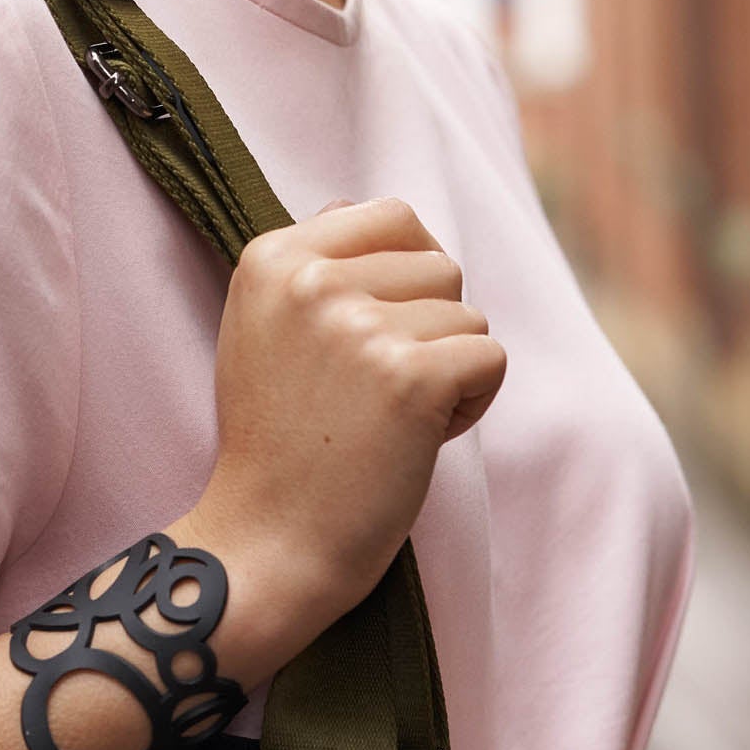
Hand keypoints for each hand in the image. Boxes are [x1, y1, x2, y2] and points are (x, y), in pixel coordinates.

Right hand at [195, 195, 506, 619]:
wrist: (267, 542)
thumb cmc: (275, 438)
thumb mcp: (261, 325)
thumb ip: (311, 264)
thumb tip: (364, 207)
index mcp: (272, 257)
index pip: (391, 214)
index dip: (406, 273)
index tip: (374, 329)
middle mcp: (311, 280)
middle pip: (438, 265)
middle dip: (429, 325)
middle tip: (375, 388)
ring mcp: (359, 326)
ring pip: (467, 315)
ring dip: (449, 366)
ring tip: (391, 415)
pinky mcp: (408, 378)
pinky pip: (489, 358)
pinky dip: (472, 400)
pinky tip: (420, 436)